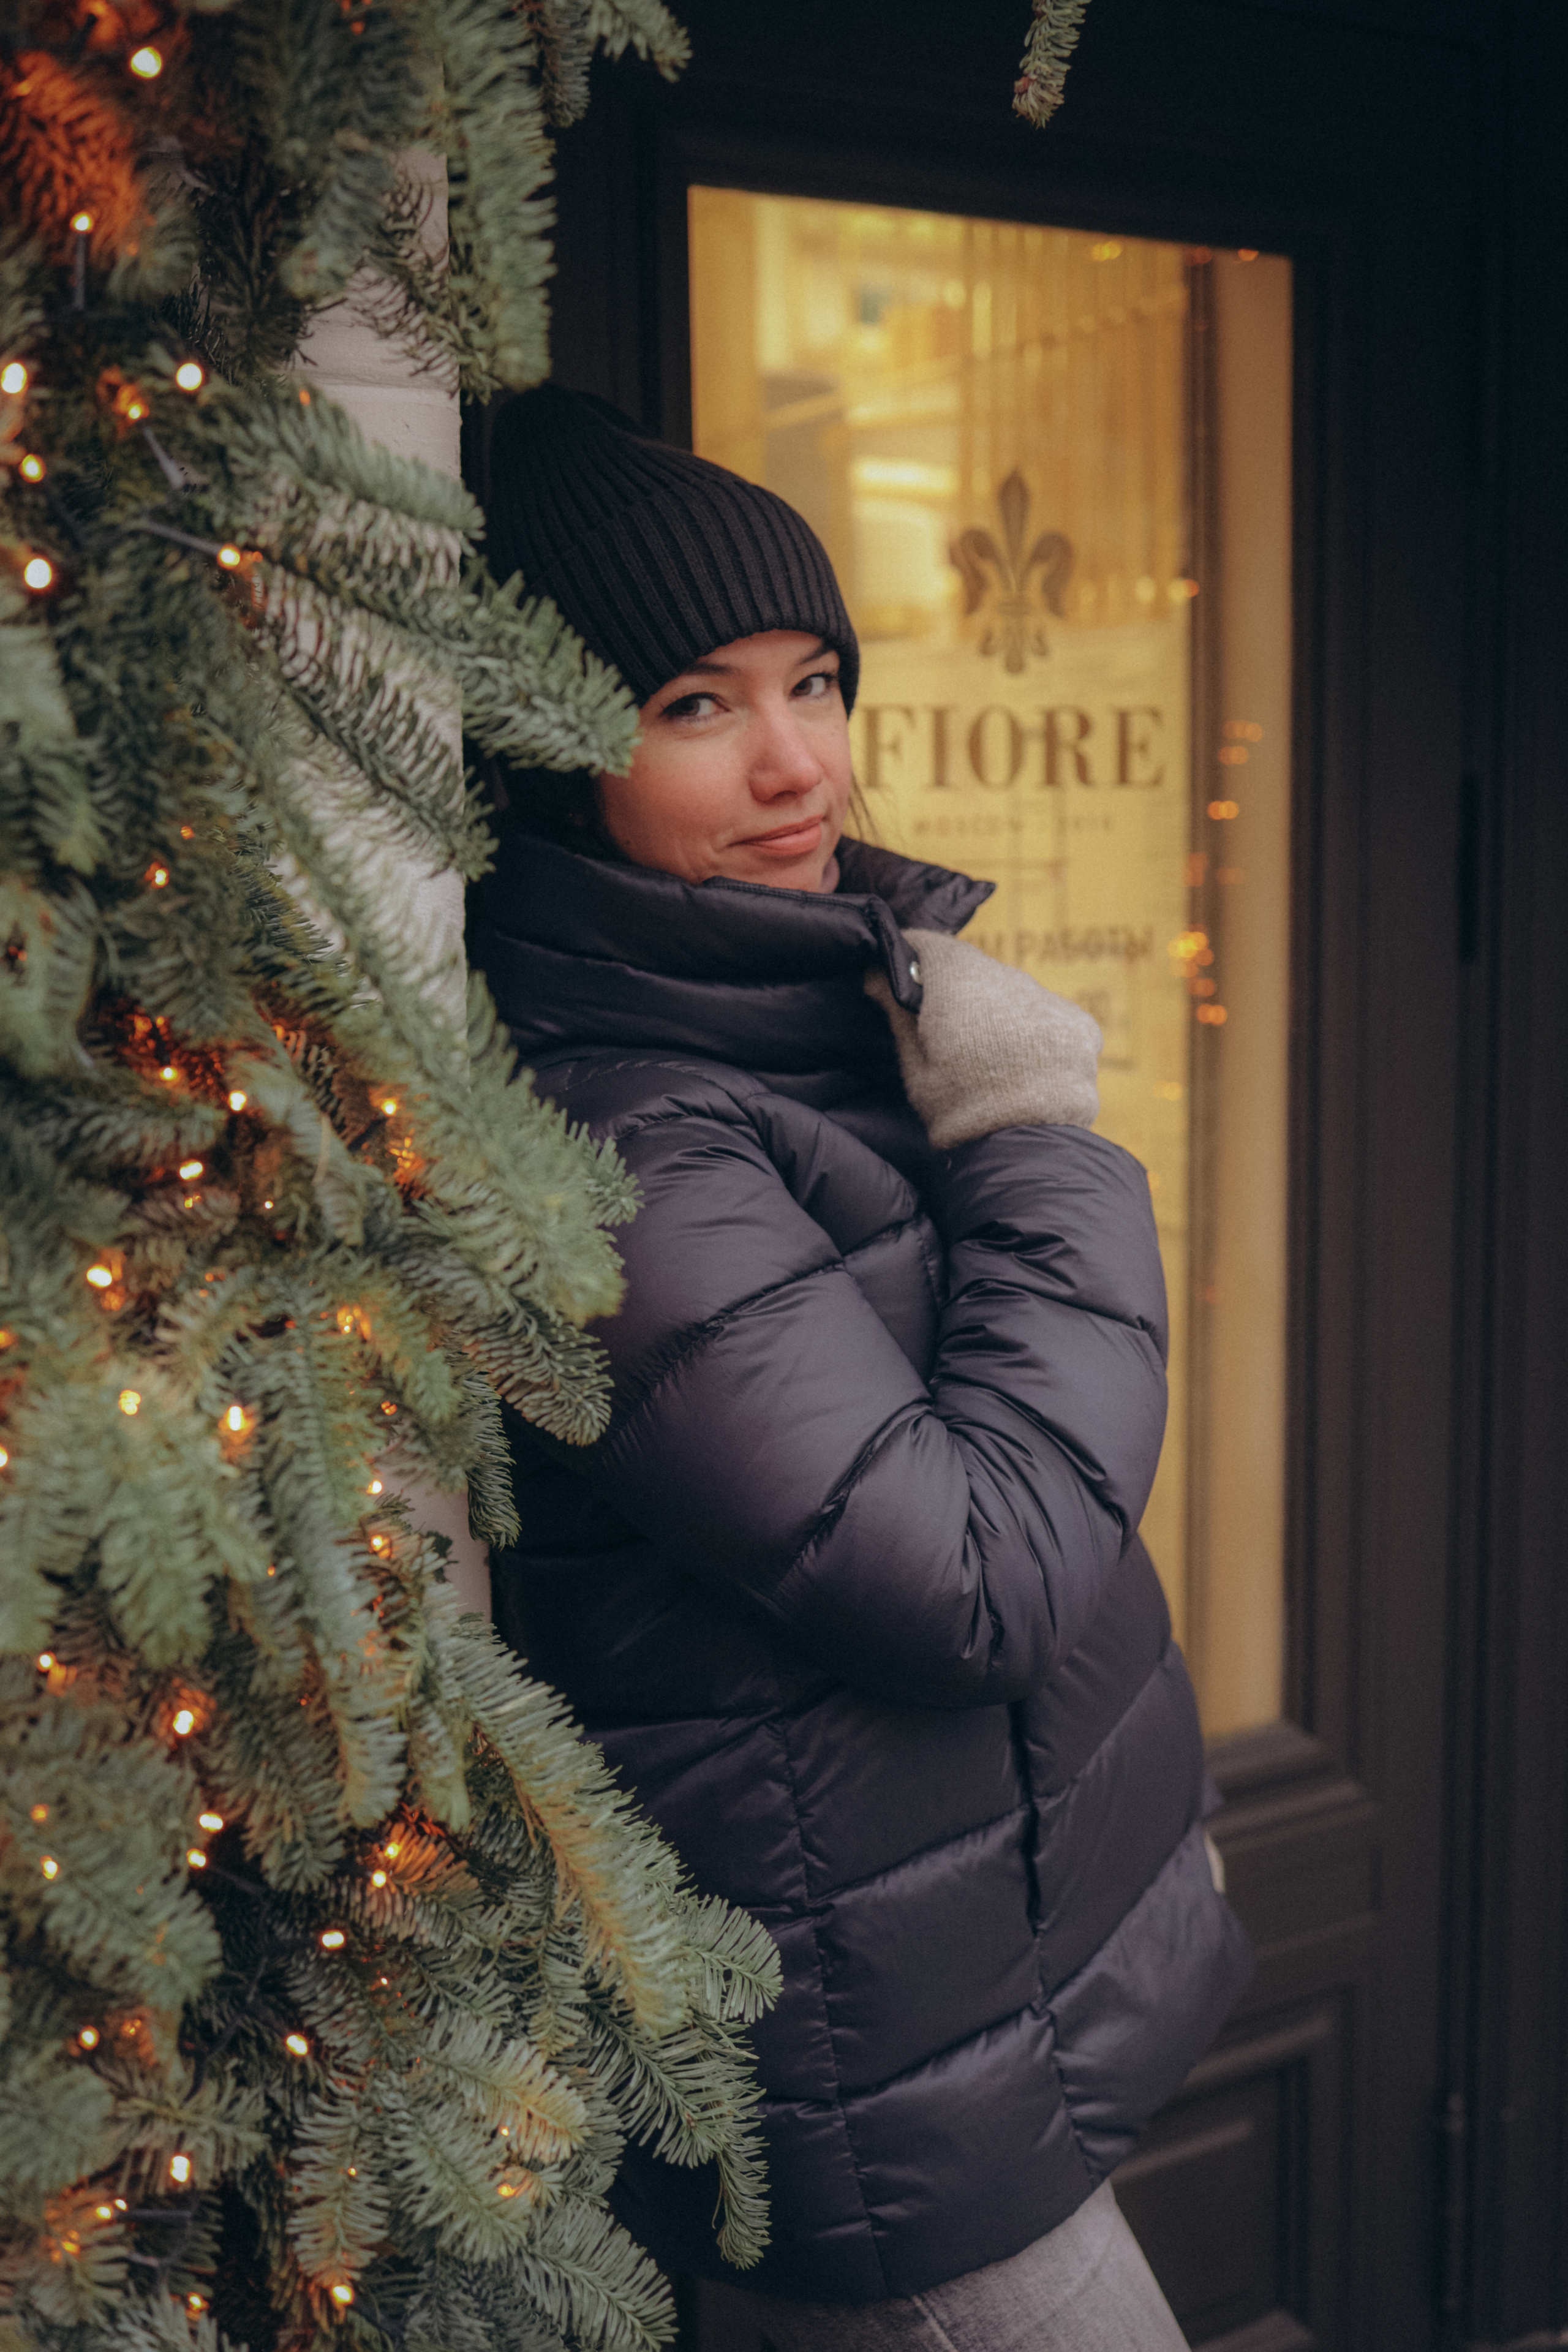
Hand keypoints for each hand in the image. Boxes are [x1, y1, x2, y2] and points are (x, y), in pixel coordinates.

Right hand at [865, 928, 1100, 1146]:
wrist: (1026, 1151)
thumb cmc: (957, 1111)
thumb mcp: (915, 1066)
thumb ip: (899, 1013)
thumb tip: (876, 973)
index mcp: (960, 983)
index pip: (929, 945)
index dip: (911, 959)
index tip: (902, 981)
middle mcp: (1009, 978)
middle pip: (975, 970)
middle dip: (958, 992)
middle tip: (947, 1035)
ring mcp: (1050, 1000)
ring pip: (1014, 993)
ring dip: (999, 1012)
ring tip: (991, 1059)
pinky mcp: (1081, 1024)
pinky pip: (1048, 1016)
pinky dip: (1035, 1031)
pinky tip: (1027, 1067)